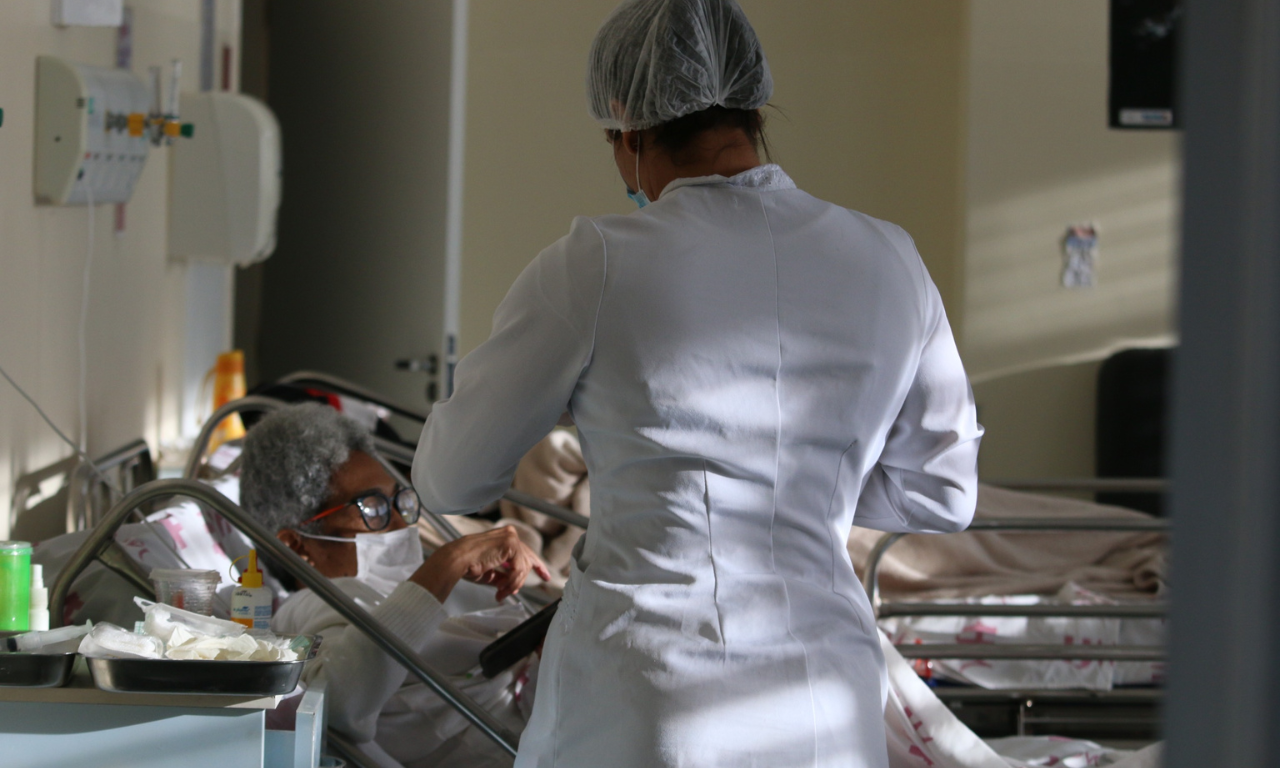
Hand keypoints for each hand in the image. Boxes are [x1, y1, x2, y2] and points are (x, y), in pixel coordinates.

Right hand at [410, 527, 550, 602]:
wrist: (457, 561)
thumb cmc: (468, 565)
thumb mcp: (492, 573)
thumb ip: (505, 576)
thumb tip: (514, 587)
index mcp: (504, 539)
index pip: (525, 552)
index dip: (537, 565)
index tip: (545, 576)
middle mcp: (510, 534)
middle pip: (527, 559)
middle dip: (524, 579)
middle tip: (514, 592)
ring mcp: (511, 537)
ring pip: (523, 567)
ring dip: (513, 584)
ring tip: (501, 592)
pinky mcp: (510, 543)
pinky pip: (519, 568)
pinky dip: (512, 581)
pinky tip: (501, 588)